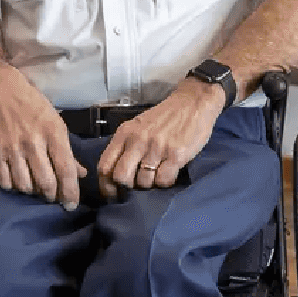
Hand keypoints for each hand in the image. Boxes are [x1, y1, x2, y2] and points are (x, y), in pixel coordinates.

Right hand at [0, 65, 87, 209]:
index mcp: (53, 133)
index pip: (65, 171)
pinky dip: (14, 187)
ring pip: (25, 186)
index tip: (71, 205)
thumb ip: (68, 151)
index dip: (70, 192)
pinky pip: (6, 182)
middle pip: (46, 183)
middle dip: (52, 196)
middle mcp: (33, 143)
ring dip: (33, 192)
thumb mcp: (56, 123)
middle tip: (53, 196)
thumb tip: (81, 175)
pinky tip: (18, 180)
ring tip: (36, 185)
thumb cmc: (34, 106)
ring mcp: (12, 149)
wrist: (1, 91)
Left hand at [96, 78, 225, 198]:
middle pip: (120, 177)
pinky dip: (165, 182)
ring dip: (149, 184)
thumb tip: (116, 176)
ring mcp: (157, 147)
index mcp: (125, 133)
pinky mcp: (176, 154)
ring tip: (156, 174)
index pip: (104, 166)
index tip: (113, 194)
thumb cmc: (165, 117)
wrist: (193, 102)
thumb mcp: (138, 126)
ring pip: (143, 182)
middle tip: (136, 188)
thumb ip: (125, 146)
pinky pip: (163, 180)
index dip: (106, 185)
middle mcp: (138, 140)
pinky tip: (169, 172)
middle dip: (127, 188)